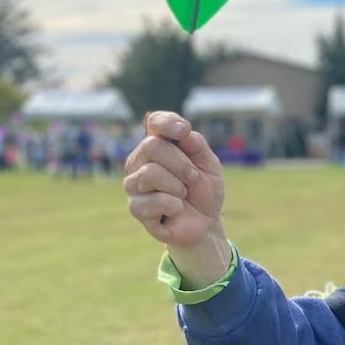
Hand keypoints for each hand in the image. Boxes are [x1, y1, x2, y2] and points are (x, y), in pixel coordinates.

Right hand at [124, 112, 227, 277]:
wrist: (206, 222)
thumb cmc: (204, 190)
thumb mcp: (209, 164)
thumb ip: (196, 144)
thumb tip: (181, 129)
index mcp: (158, 145)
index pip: (154, 122)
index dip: (167, 122)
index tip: (184, 130)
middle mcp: (140, 161)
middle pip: (151, 146)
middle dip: (181, 164)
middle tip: (193, 178)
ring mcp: (135, 184)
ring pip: (150, 173)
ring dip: (177, 186)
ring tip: (183, 195)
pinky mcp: (136, 208)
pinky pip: (153, 201)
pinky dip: (174, 206)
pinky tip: (176, 210)